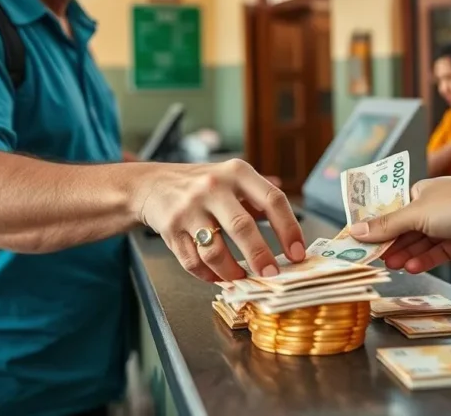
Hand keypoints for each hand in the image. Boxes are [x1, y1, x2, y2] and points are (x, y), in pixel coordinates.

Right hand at [139, 159, 305, 281]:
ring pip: (214, 251)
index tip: (297, 253)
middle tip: (271, 273)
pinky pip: (192, 261)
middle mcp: (213, 187)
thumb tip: (294, 228)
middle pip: (242, 226)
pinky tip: (218, 276)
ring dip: (231, 271)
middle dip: (260, 256)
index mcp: (237, 173)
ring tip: (241, 277)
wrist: (153, 184)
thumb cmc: (202, 185)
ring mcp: (189, 208)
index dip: (289, 228)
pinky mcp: (171, 229)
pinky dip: (208, 275)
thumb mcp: (233, 177)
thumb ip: (262, 196)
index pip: (272, 199)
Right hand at [348, 175, 450, 273]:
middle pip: (403, 230)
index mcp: (419, 193)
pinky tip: (411, 268)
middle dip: (387, 244)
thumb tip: (357, 230)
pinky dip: (423, 261)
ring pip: (419, 244)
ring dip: (404, 254)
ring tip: (389, 266)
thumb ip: (388, 225)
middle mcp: (431, 209)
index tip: (356, 240)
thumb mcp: (417, 213)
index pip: (389, 210)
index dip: (373, 225)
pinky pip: (436, 254)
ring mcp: (447, 227)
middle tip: (368, 259)